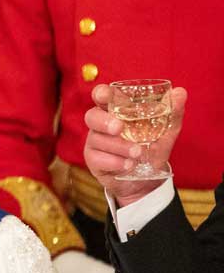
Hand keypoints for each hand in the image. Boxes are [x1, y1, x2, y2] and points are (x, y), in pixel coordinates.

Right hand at [83, 83, 185, 206]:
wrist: (146, 180)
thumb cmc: (152, 149)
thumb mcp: (166, 131)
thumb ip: (173, 112)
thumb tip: (180, 92)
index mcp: (116, 112)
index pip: (102, 97)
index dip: (100, 93)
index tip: (105, 95)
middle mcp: (101, 125)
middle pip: (92, 116)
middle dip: (104, 121)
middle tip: (119, 128)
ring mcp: (95, 142)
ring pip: (98, 140)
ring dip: (119, 147)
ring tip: (138, 153)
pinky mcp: (93, 160)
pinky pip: (98, 159)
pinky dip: (115, 162)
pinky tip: (129, 165)